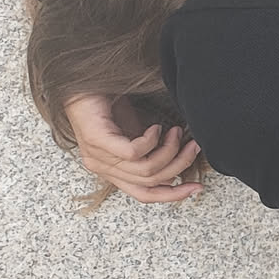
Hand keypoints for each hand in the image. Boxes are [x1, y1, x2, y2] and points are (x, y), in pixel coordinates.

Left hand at [62, 94, 203, 203]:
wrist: (82, 84)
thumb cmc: (107, 106)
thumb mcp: (135, 134)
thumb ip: (151, 153)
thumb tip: (176, 165)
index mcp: (111, 171)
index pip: (144, 194)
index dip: (173, 194)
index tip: (196, 188)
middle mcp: (103, 168)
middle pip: (150, 181)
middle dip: (179, 165)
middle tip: (192, 146)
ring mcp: (98, 156)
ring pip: (145, 169)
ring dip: (169, 150)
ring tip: (175, 132)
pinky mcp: (97, 141)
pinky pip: (134, 152)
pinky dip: (152, 141)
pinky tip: (156, 128)